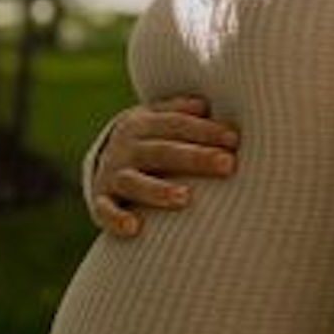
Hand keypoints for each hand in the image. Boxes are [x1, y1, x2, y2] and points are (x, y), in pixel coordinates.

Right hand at [90, 96, 239, 238]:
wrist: (99, 162)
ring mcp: (112, 175)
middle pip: (162, 152)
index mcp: (141, 123)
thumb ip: (181, 112)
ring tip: (185, 197)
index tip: (235, 140)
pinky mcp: (101, 201)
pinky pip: (106, 211)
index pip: (176, 124)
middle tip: (228, 164)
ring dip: (158, 190)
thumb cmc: (148, 142)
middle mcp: (125, 148)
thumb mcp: (158, 120)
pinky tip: (134, 228)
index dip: (205, 130)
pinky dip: (116, 219)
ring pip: (133, 182)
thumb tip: (207, 105)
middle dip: (195, 158)